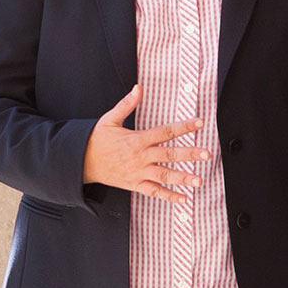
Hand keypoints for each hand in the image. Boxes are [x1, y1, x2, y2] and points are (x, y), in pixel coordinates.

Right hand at [82, 85, 207, 203]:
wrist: (81, 162)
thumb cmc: (96, 140)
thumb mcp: (109, 119)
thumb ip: (127, 104)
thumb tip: (138, 88)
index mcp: (136, 139)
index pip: (164, 132)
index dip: (183, 127)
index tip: (200, 123)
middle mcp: (140, 157)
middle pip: (168, 155)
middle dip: (189, 154)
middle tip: (206, 154)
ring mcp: (138, 172)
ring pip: (164, 175)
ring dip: (182, 178)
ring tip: (199, 180)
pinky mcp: (134, 185)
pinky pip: (154, 192)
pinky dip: (168, 196)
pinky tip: (183, 199)